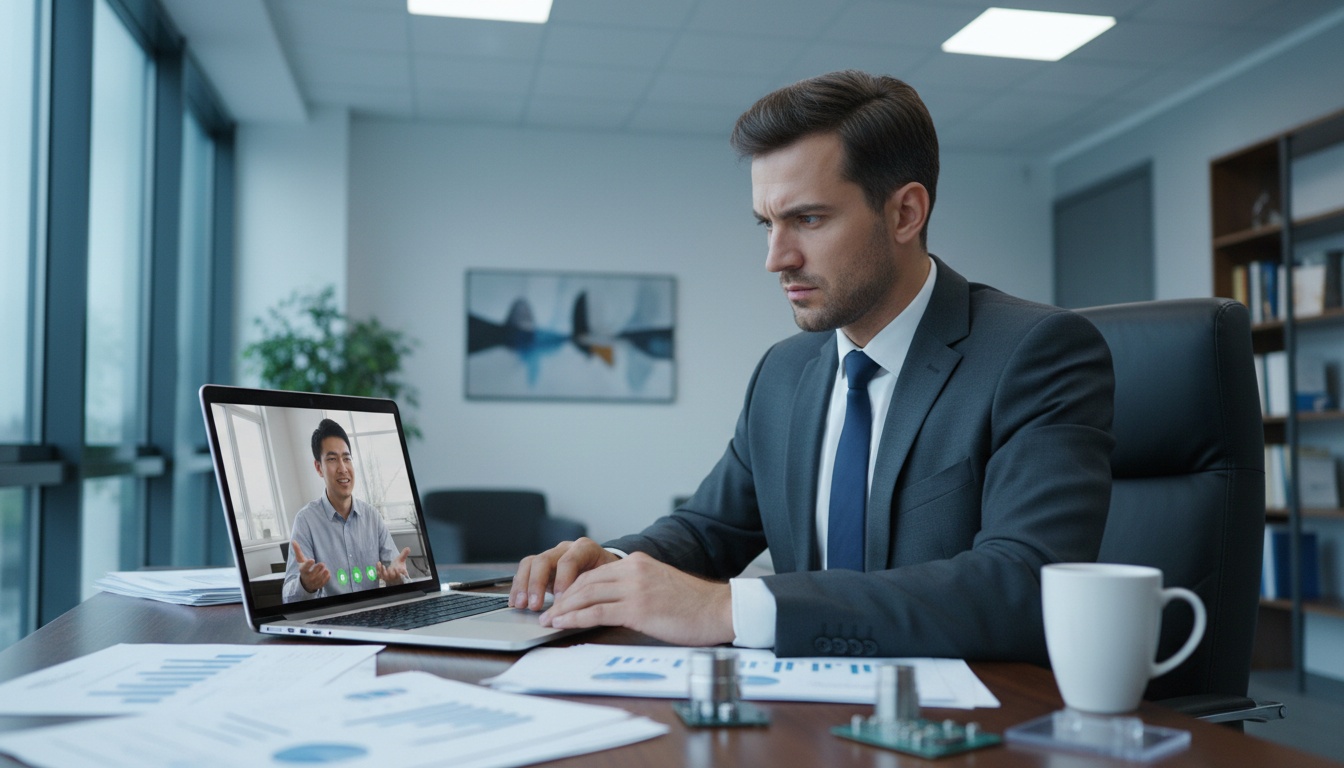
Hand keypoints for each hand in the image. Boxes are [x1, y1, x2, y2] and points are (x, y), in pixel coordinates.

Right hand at [292, 540, 329, 592]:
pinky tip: (324, 573)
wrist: (305, 583)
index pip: (305, 567)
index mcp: (303, 570)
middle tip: (320, 564)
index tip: (312, 560)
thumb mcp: (300, 561)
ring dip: (325, 570)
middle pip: (318, 568)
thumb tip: (293, 541)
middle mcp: (308, 577)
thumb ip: (297, 551)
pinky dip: (327, 575)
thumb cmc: (304, 569)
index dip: (309, 563)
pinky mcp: (320, 585)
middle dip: (320, 565)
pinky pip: (327, 578)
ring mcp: (314, 582)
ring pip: (324, 572)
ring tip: (322, 569)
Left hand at [377, 547, 410, 584]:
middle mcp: (395, 577)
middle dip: (391, 573)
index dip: (398, 574)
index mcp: (401, 574)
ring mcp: (388, 578)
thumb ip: (404, 554)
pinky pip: (380, 575)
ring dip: (383, 572)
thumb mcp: (401, 559)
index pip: (401, 576)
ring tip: (382, 565)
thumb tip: (408, 548)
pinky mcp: (383, 577)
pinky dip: (378, 570)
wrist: (394, 568)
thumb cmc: (399, 565)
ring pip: (385, 577)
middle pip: (393, 577)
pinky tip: (378, 563)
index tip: (396, 569)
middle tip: (389, 569)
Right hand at [511, 537, 617, 611]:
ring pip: (530, 563)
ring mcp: (551, 555)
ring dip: (523, 586)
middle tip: (535, 606)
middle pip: (544, 560)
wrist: (608, 570)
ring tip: (520, 605)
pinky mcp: (541, 567)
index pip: (569, 560)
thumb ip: (597, 589)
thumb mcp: (609, 580)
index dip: (563, 581)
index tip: (561, 601)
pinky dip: (518, 587)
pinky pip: (524, 571)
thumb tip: (584, 610)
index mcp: (585, 549)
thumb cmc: (609, 578)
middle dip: (537, 584)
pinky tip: (515, 603)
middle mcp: (565, 549)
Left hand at [538, 552, 734, 646]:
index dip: (573, 588)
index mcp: (639, 563)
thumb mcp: (660, 584)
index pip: (595, 573)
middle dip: (562, 598)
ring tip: (548, 619)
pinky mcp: (638, 609)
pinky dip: (575, 618)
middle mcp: (634, 571)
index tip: (560, 600)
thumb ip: (637, 587)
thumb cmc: (694, 605)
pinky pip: (597, 612)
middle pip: (586, 582)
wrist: (720, 610)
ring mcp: (635, 589)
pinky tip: (563, 624)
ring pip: (587, 595)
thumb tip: (613, 603)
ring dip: (563, 609)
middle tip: (547, 611)